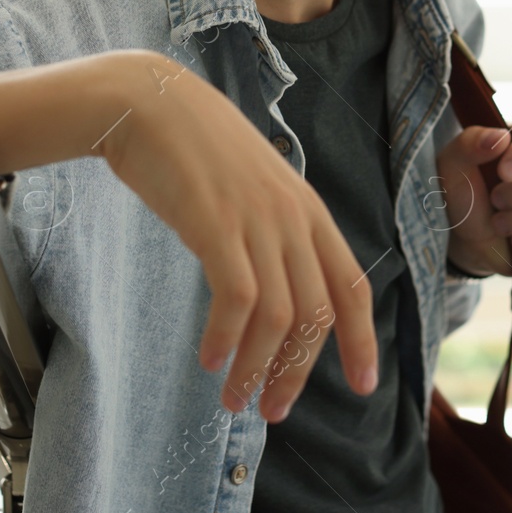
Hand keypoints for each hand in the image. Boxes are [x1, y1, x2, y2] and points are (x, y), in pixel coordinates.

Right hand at [95, 51, 377, 422]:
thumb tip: (274, 285)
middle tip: (274, 410)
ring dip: (257, 369)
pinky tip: (209, 359)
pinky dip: (227, 339)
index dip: (362, 340)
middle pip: (317, 314)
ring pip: (278, 317)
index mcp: (307, 208)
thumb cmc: (192, 147)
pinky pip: (236, 299)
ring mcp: (256, 220)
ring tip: (234, 398)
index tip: (364, 385)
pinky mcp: (216, 225)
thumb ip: (271, 227)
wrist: (147, 102)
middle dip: (298, 372)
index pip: (351, 284)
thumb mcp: (251, 185)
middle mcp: (292, 217)